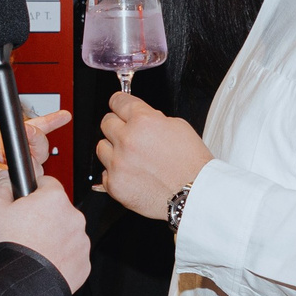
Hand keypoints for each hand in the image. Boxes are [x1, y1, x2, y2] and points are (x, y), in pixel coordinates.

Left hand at [0, 96, 69, 224]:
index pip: (21, 136)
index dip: (44, 124)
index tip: (62, 116)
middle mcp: (1, 167)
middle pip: (36, 150)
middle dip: (38, 137)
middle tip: (26, 132)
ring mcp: (6, 183)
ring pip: (36, 168)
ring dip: (27, 156)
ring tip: (3, 154)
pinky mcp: (7, 200)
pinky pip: (28, 191)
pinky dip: (27, 181)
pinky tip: (14, 175)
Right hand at [0, 158, 90, 291]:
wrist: (18, 286)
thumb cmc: (7, 247)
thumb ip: (1, 187)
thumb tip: (6, 177)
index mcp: (54, 198)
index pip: (48, 183)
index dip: (33, 192)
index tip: (25, 203)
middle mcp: (74, 217)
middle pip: (59, 209)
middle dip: (45, 216)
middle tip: (24, 230)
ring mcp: (81, 242)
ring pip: (67, 232)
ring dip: (54, 236)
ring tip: (33, 250)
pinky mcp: (83, 264)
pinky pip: (72, 254)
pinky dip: (61, 257)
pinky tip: (43, 263)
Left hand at [96, 91, 213, 223]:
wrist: (194, 194)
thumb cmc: (191, 163)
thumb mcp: (178, 126)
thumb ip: (152, 118)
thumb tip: (138, 117)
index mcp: (143, 121)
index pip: (118, 101)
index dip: (119, 103)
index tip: (118, 105)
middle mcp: (127, 140)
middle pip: (106, 123)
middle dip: (117, 126)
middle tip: (130, 134)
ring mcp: (118, 163)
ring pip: (101, 147)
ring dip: (113, 149)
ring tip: (131, 157)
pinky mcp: (114, 184)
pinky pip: (105, 172)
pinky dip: (116, 172)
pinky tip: (133, 174)